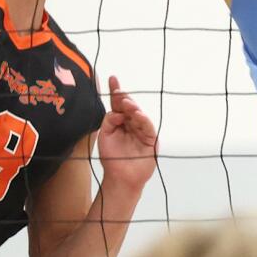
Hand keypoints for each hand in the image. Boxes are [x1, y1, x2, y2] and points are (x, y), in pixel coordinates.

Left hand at [96, 75, 157, 191]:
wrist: (120, 178)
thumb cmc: (112, 158)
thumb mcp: (105, 136)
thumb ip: (109, 121)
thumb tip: (117, 110)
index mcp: (120, 122)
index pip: (117, 104)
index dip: (116, 91)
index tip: (112, 78)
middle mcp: (131, 124)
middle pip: (129, 107)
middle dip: (124, 98)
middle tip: (119, 92)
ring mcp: (142, 131)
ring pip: (139, 115)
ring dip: (133, 108)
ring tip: (126, 103)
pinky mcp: (151, 140)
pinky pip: (148, 128)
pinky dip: (143, 120)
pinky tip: (138, 114)